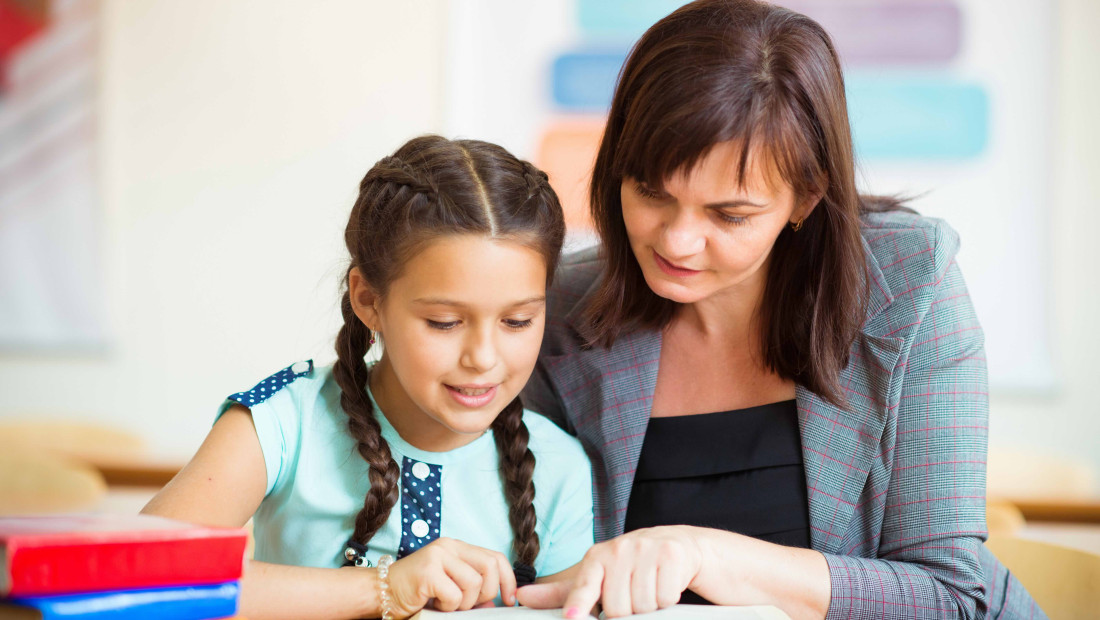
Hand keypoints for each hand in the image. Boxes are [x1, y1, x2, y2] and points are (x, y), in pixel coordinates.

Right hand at [386, 537, 516, 617]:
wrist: (381, 592)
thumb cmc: (417, 592)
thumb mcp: (451, 586)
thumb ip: (473, 588)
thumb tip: (498, 600)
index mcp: (457, 547)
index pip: (495, 557)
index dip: (508, 579)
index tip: (509, 600)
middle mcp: (448, 546)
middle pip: (490, 567)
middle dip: (487, 593)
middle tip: (469, 605)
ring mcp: (437, 556)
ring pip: (474, 584)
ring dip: (464, 603)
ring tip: (445, 603)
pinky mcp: (428, 572)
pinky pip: (455, 596)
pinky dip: (448, 608)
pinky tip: (434, 604)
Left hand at [517, 526, 702, 617]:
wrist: (677, 545)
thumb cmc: (631, 566)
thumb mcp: (598, 576)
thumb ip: (563, 592)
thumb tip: (522, 596)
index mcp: (597, 556)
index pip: (584, 585)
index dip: (578, 604)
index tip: (573, 618)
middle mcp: (619, 549)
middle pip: (617, 607)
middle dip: (627, 611)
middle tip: (632, 596)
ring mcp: (645, 550)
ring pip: (642, 606)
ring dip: (648, 606)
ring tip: (649, 589)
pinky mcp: (671, 555)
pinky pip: (665, 598)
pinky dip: (667, 599)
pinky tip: (665, 585)